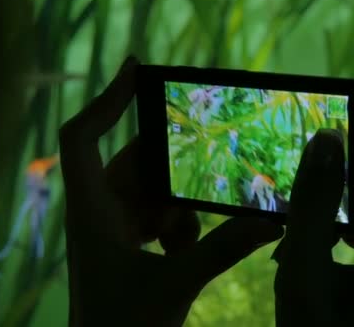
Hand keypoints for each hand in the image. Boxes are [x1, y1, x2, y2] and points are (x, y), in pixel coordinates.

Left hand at [59, 57, 283, 325]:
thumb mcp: (176, 284)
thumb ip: (223, 250)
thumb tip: (271, 222)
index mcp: (92, 212)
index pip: (83, 138)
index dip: (106, 100)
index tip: (138, 70)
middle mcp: (100, 213)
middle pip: (135, 165)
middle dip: (173, 170)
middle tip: (209, 164)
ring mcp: (114, 229)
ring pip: (152, 193)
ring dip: (179, 209)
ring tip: (190, 236)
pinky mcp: (129, 246)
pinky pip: (157, 218)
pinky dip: (178, 229)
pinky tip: (185, 252)